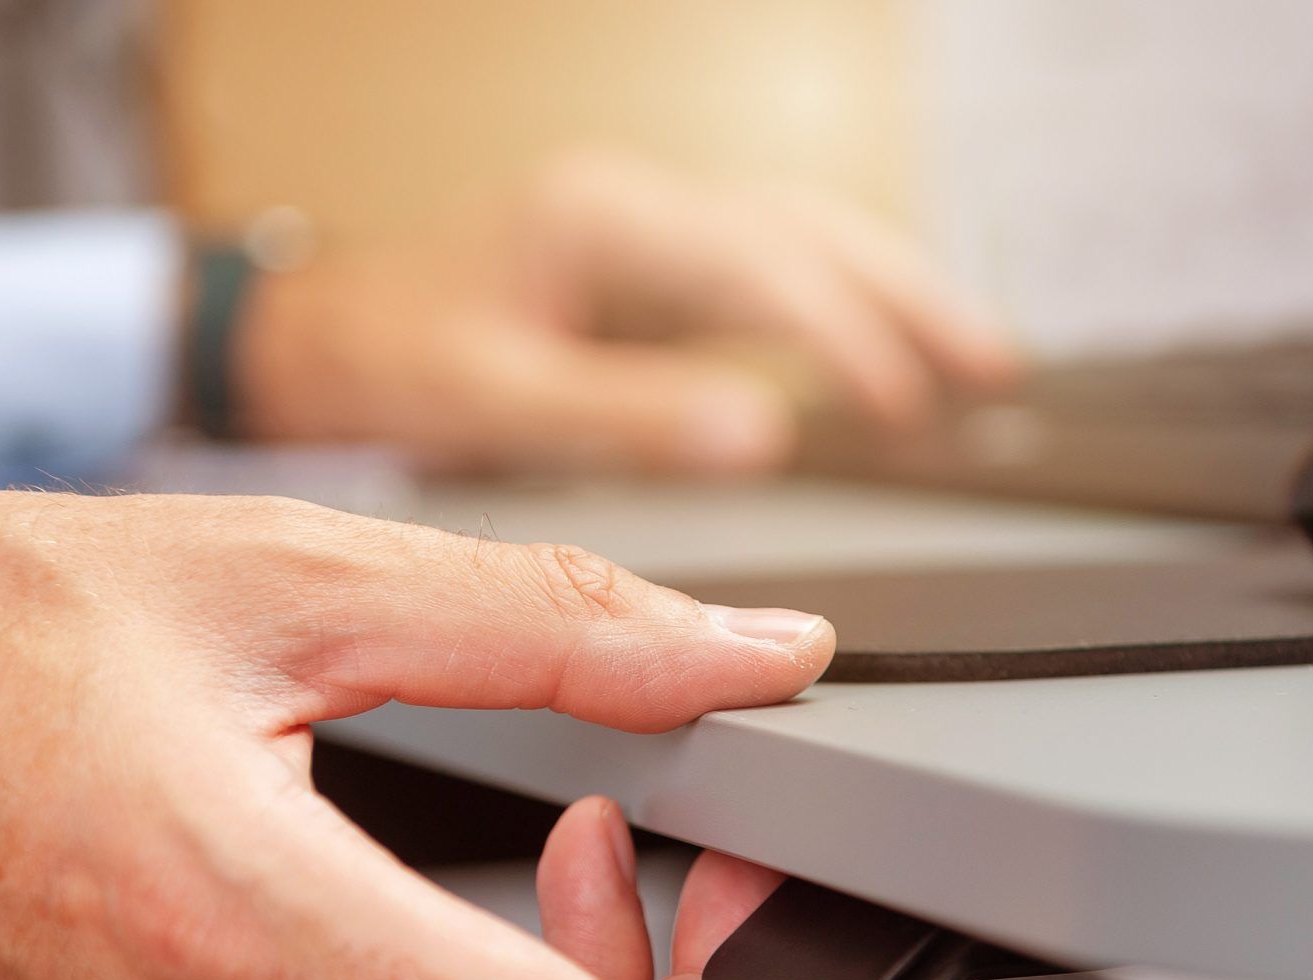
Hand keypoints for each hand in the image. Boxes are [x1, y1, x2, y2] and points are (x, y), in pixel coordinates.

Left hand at [232, 149, 1016, 474]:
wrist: (318, 334)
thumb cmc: (387, 358)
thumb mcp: (495, 400)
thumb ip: (629, 419)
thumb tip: (764, 436)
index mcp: (601, 224)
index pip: (760, 269)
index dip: (846, 339)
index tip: (906, 411)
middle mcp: (635, 211)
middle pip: (808, 232)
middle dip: (909, 298)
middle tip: (994, 370)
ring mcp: (644, 232)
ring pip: (802, 240)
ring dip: (894, 295)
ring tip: (980, 362)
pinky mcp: (645, 268)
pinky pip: (770, 270)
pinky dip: (841, 307)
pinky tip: (883, 353)